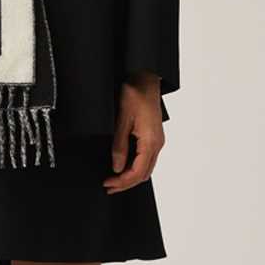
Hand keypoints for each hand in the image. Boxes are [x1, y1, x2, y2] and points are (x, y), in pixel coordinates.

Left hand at [103, 71, 164, 194]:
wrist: (145, 78)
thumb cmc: (134, 94)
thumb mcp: (122, 119)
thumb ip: (119, 145)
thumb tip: (116, 167)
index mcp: (150, 142)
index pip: (137, 172)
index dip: (122, 182)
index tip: (108, 184)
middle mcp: (157, 144)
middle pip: (143, 174)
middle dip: (126, 183)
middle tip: (108, 186)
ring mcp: (157, 140)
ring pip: (146, 167)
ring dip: (131, 176)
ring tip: (114, 178)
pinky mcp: (154, 136)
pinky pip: (147, 158)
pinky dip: (136, 166)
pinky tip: (124, 165)